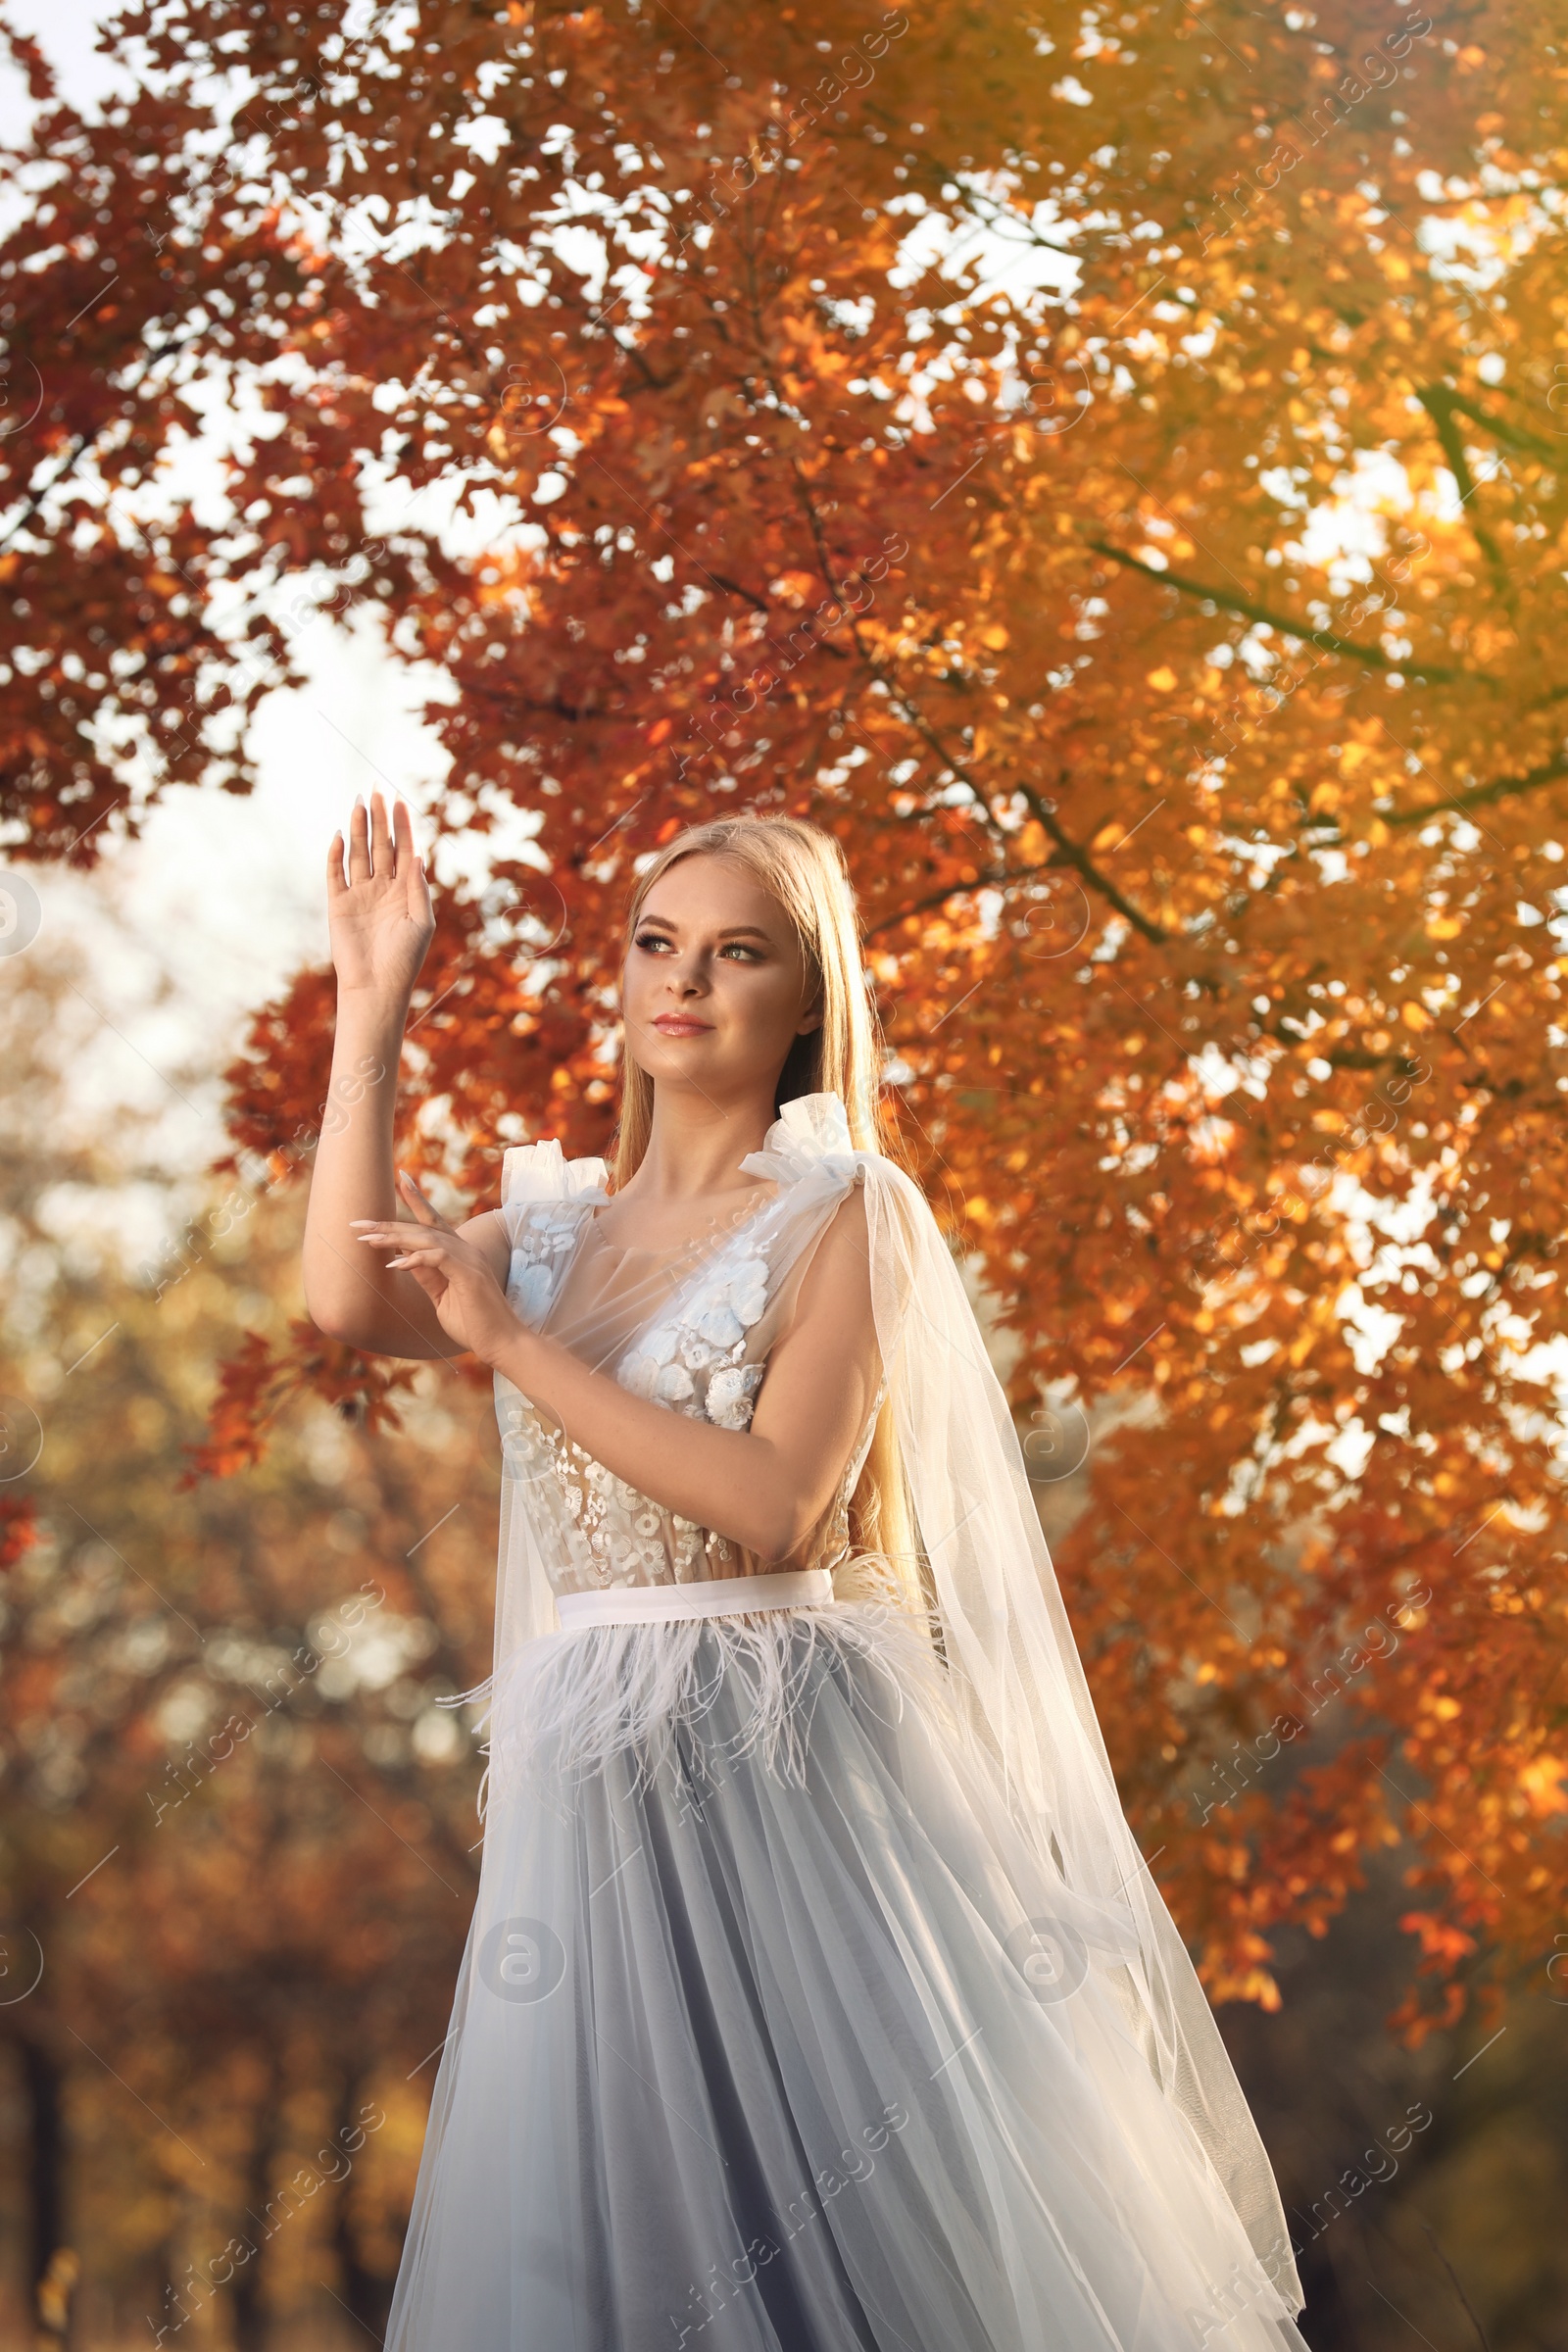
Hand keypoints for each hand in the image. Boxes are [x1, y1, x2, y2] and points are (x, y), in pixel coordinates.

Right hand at [328, 793, 434, 1005]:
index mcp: (405, 890)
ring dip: (358, 829)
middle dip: (379, 818)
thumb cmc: (405, 958)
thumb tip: (419, 855)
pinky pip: (335, 874)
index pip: (404, 849)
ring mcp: (360, 894)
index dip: (402, 825)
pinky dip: (335, 855)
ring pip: (358, 854)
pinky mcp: (339, 904)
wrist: (376, 986)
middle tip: (376, 791)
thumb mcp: (421, 921)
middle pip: (380, 845)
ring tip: (358, 804)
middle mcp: (382, 888)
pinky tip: (338, 837)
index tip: (399, 800)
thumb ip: (418, 888)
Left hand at [351, 1172, 517, 1364]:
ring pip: (427, 1237)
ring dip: (395, 1238)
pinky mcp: (469, 1274)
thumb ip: (426, 1275)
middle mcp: (465, 1249)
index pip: (434, 1220)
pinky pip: (438, 1257)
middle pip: (423, 1227)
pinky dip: (415, 1258)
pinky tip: (394, 1265)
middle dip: (388, 1224)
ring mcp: (469, 1260)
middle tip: (357, 1224)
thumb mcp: (441, 1296)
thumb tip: (403, 1258)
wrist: (501, 1343)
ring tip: (367, 1240)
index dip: (417, 1199)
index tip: (401, 1180)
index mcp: (459, 1253)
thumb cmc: (473, 1323)